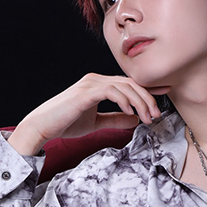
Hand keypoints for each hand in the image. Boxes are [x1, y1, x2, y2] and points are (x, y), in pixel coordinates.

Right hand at [8, 73, 170, 154]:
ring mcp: (90, 84)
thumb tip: (135, 119)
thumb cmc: (65, 123)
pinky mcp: (86, 92)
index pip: (128, 83)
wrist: (42, 126)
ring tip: (148, 117)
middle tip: (157, 114)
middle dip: (148, 97)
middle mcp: (96, 80)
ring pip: (124, 86)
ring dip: (140, 102)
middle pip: (130, 83)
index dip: (147, 88)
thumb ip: (115, 119)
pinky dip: (125, 101)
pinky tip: (131, 113)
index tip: (164, 95)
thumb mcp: (96, 123)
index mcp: (99, 85)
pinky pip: (112, 91)